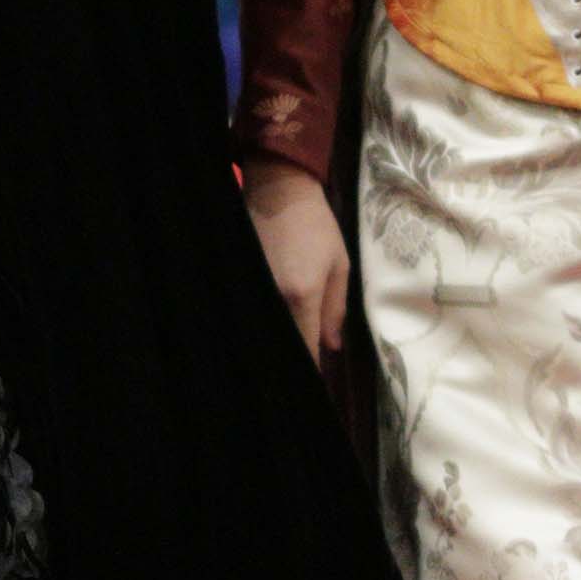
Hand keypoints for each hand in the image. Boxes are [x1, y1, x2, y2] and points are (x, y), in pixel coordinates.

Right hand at [242, 157, 349, 364]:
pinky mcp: (241, 281)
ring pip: (266, 332)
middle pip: (282, 344)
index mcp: (301, 296)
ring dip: (280, 341)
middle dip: (293, 362)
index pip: (304, 349)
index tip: (317, 389)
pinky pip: (254, 313)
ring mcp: (253, 288)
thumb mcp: (339, 265)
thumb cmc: (316, 225)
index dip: (311, 372)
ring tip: (291, 352)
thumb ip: (336, 309)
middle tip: (304, 374)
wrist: (279, 190)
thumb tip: (332, 347)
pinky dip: (265, 324)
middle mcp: (273, 298)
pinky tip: (279, 323)